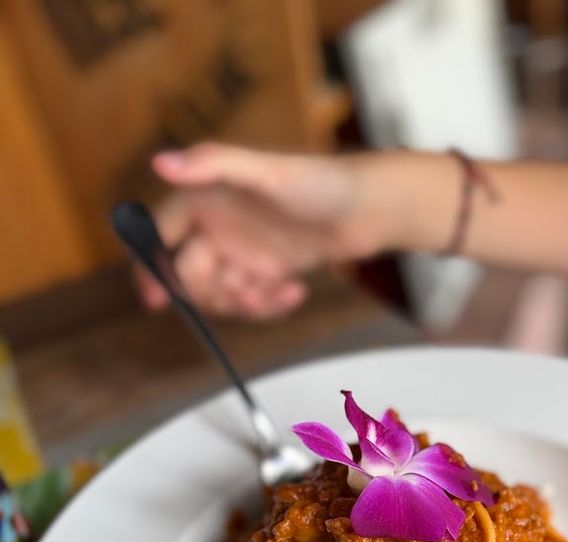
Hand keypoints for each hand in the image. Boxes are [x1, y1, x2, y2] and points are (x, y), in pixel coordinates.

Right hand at [137, 143, 383, 318]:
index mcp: (206, 198)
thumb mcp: (265, 171)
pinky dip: (271, 305)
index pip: (160, 235)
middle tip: (245, 292)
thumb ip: (213, 165)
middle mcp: (219, 226)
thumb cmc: (320, 182)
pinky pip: (253, 302)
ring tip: (279, 290)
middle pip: (188, 275)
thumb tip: (160, 162)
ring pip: (221, 295)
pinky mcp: (268, 271)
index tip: (155, 299)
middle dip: (212, 292)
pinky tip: (297, 292)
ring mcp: (243, 251)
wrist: (369, 208)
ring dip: (246, 302)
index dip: (150, 266)